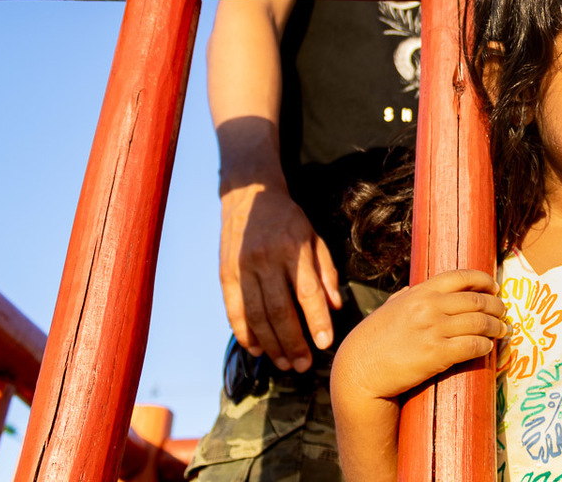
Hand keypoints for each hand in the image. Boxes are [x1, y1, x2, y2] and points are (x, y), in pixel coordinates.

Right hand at [219, 182, 342, 372]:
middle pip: (279, 310)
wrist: (249, 195)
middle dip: (293, 342)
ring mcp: (242, 268)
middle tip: (304, 366)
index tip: (325, 344)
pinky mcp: (226, 274)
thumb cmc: (288, 220)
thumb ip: (326, 272)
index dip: (316, 320)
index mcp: (293, 249)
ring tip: (284, 363)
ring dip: (270, 345)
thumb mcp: (314, 237)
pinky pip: (234, 310)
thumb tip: (336, 307)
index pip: (307, 292)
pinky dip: (245, 333)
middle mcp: (266, 260)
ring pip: (256, 315)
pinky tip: (257, 349)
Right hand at [334, 269, 506, 400]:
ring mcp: (434, 330)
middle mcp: (429, 306)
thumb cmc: (372, 341)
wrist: (360, 370)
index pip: (461, 277)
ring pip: (480, 323)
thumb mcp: (388, 309)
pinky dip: (485, 346)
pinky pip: (472, 346)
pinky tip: (488, 348)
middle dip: (496, 306)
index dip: (483, 281)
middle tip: (503, 313)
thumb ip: (404, 297)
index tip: (494, 288)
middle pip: (477, 300)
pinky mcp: (437, 354)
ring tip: (502, 331)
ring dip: (496, 327)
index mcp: (420, 292)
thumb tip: (414, 289)